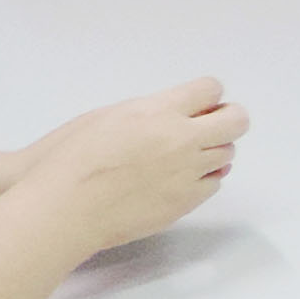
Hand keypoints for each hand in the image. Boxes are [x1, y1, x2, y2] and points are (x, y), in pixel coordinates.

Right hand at [8, 78, 247, 255]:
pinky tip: (180, 179)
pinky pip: (214, 182)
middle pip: (236, 120)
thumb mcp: (107, 116)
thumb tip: (176, 111)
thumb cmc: (70, 160)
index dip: (205, 95)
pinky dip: (203, 178)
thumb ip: (150, 111)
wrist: (62, 210)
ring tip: (183, 157)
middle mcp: (181, 139)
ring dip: (212, 150)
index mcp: (157, 112)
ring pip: (227, 152)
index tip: (198, 103)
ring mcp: (188, 172)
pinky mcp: (187, 201)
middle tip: (211, 125)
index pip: (210, 89)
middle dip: (228, 118)